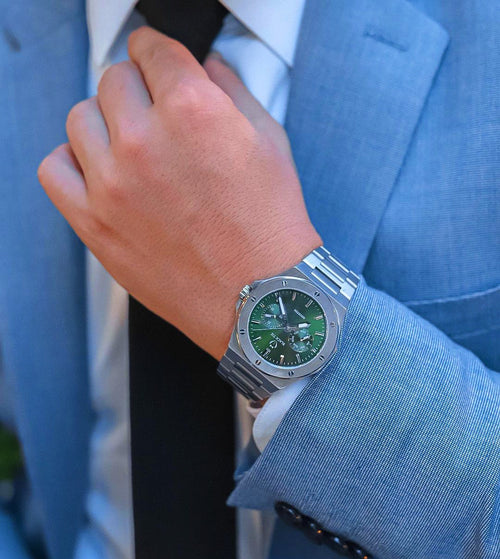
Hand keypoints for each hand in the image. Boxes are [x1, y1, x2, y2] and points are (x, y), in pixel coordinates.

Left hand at [38, 27, 320, 359]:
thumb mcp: (269, 143)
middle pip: (113, 80)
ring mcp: (112, 185)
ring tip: (131, 148)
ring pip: (80, 119)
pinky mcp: (94, 224)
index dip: (157, 53)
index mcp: (192, 111)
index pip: (152, 49)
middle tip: (155, 114)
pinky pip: (54, 169)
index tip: (156, 63)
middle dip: (138, 90)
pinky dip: (72, 162)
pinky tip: (99, 172)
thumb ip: (232, 91)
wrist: (259, 295)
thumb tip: (208, 66)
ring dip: (106, 124)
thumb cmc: (269, 226)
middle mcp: (144, 141)